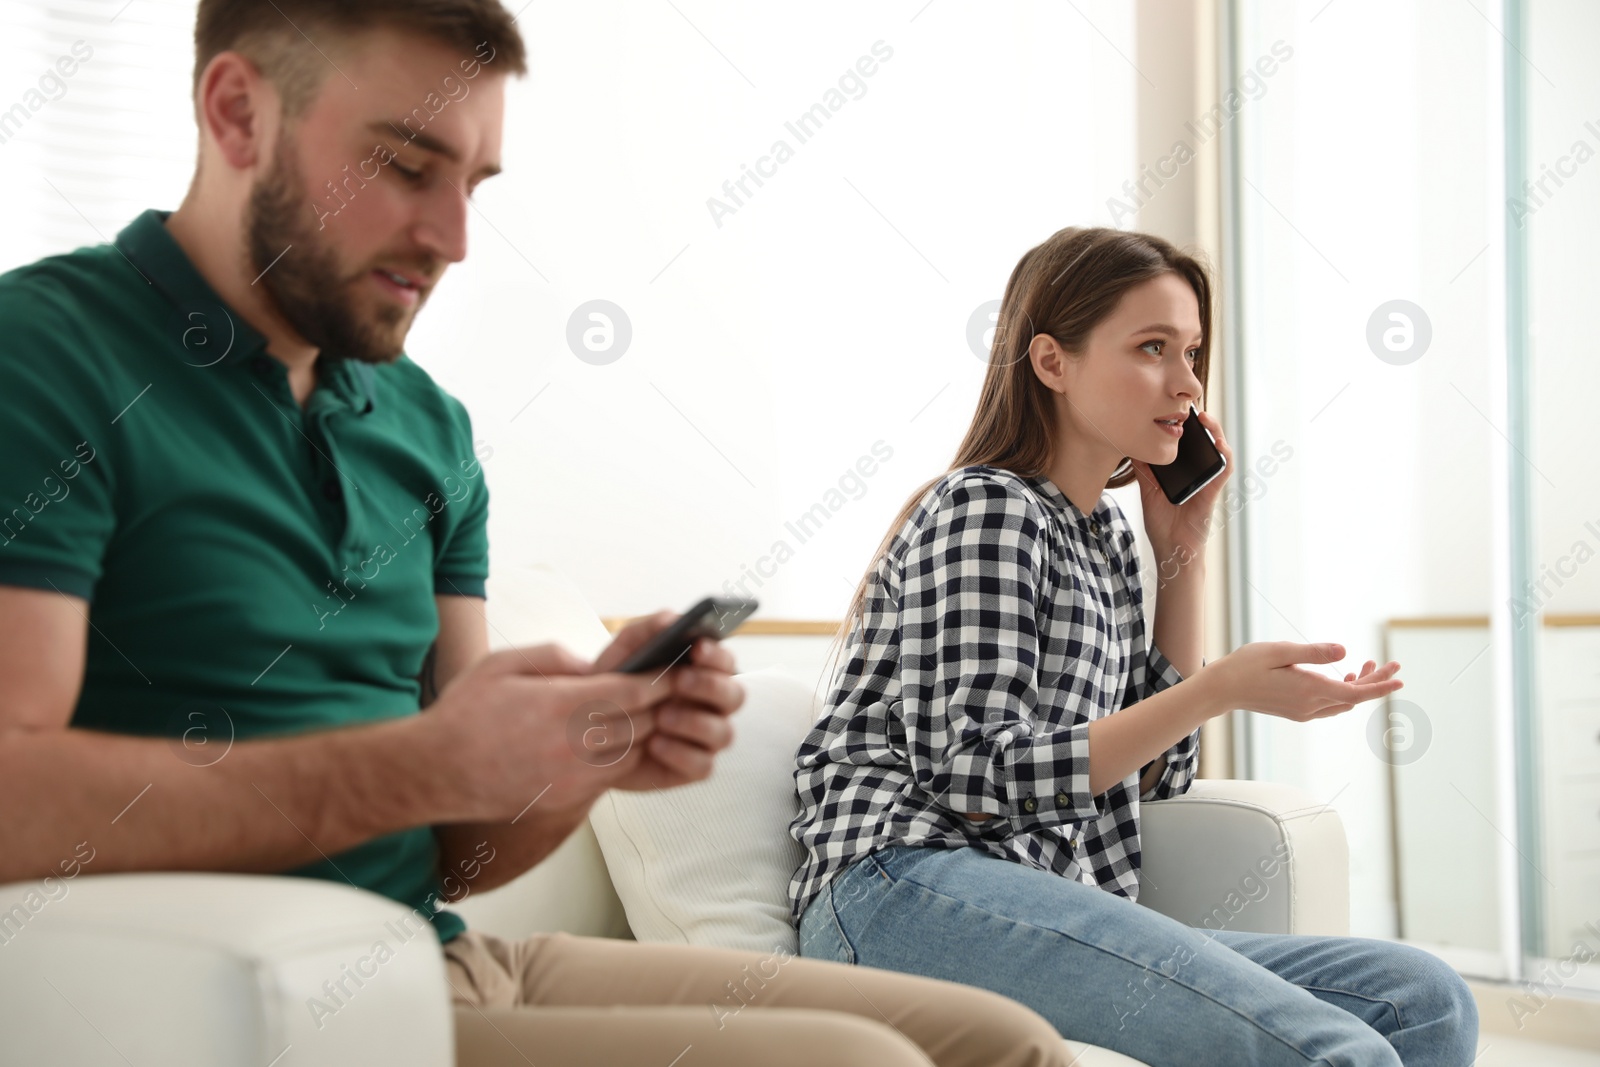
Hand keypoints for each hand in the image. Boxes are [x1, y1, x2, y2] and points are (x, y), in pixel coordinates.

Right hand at [425, 644, 673, 819]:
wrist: (434, 773)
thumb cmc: (464, 714)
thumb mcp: (503, 663)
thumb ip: (554, 657)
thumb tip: (592, 666)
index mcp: (561, 705)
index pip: (632, 692)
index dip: (658, 681)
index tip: (669, 670)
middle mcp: (573, 744)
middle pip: (642, 724)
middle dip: (657, 706)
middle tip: (669, 691)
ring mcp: (572, 777)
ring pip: (632, 753)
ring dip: (643, 734)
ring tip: (644, 716)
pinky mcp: (567, 800)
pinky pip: (611, 778)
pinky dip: (622, 759)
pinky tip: (614, 743)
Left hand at [591, 611, 745, 790]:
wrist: (588, 730)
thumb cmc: (613, 685)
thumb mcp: (623, 652)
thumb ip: (647, 631)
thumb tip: (673, 618)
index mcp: (703, 672)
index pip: (727, 661)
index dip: (718, 655)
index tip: (697, 648)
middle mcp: (713, 705)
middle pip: (735, 696)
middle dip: (709, 686)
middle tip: (679, 681)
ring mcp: (706, 738)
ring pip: (723, 733)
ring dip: (694, 722)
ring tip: (660, 717)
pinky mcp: (693, 767)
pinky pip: (703, 765)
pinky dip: (681, 754)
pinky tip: (655, 744)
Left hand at [1129, 408, 1232, 568]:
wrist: (1171, 549)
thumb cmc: (1162, 522)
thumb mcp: (1148, 489)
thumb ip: (1144, 469)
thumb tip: (1130, 444)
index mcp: (1183, 470)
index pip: (1187, 441)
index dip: (1184, 423)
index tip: (1172, 406)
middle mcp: (1198, 472)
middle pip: (1204, 440)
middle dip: (1199, 421)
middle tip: (1188, 405)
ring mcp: (1207, 480)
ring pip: (1218, 449)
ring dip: (1214, 431)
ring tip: (1203, 417)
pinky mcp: (1213, 492)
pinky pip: (1224, 470)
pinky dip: (1224, 455)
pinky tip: (1217, 444)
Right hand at [1201, 642, 1402, 721]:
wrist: (1222, 689)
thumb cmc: (1246, 665)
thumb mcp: (1280, 651)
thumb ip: (1314, 653)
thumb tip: (1345, 651)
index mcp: (1309, 690)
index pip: (1355, 692)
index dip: (1380, 686)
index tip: (1400, 678)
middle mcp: (1310, 706)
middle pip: (1354, 698)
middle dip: (1376, 682)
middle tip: (1391, 664)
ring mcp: (1304, 712)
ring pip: (1344, 703)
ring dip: (1361, 687)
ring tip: (1370, 665)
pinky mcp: (1298, 712)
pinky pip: (1331, 705)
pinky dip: (1345, 692)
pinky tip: (1346, 677)